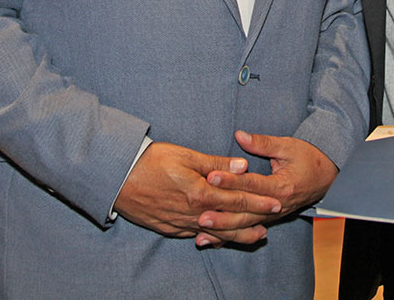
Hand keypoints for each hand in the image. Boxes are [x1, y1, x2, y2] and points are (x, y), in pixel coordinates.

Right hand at [113, 141, 281, 245]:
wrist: (117, 179)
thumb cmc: (151, 161)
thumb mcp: (185, 156)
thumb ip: (216, 163)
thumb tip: (243, 165)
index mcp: (200, 193)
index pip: (236, 198)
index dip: (258, 200)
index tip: (276, 201)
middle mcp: (193, 213)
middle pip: (230, 219)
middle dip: (254, 218)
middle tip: (274, 217)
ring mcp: (181, 223)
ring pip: (216, 232)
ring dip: (238, 234)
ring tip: (256, 234)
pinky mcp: (169, 228)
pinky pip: (197, 236)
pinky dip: (214, 238)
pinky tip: (222, 238)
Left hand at [200, 130, 337, 237]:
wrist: (327, 177)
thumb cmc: (307, 158)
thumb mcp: (287, 146)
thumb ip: (262, 143)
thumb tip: (240, 135)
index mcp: (282, 186)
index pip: (252, 184)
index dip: (231, 181)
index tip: (211, 177)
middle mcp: (277, 205)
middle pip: (246, 211)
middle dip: (222, 213)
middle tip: (200, 212)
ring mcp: (272, 215)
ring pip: (244, 225)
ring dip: (222, 228)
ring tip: (200, 229)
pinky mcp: (268, 219)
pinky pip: (246, 230)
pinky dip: (227, 236)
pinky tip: (209, 240)